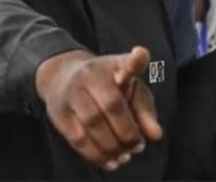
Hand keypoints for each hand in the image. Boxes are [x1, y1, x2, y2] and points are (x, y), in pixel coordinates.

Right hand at [35, 46, 161, 170]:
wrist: (62, 75)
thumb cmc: (108, 84)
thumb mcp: (130, 89)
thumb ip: (145, 111)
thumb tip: (156, 135)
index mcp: (115, 66)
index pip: (126, 62)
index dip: (135, 60)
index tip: (140, 54)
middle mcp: (92, 75)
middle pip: (111, 105)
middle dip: (127, 131)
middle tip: (137, 146)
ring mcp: (73, 93)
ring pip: (92, 124)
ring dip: (111, 146)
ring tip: (125, 156)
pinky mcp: (59, 113)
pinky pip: (77, 138)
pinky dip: (95, 154)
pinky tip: (109, 161)